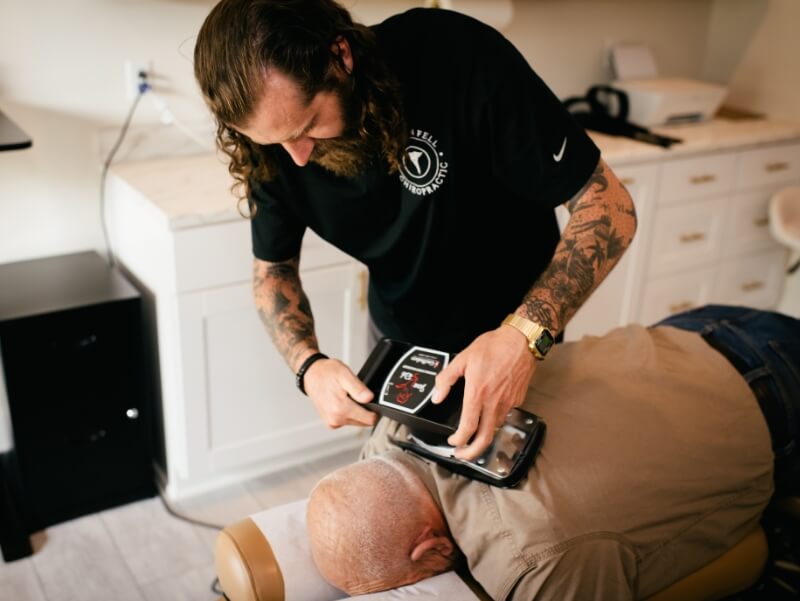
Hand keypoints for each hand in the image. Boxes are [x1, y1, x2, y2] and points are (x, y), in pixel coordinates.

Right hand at [303, 357, 376, 427]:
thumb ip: (358, 388)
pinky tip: (343, 401)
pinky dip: (348, 413)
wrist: (311, 375)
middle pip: (364, 422)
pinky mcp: (330, 422)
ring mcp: (332, 422)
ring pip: (356, 422)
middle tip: (357, 395)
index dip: (374, 409)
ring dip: (356, 411)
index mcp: (341, 408)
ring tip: (347, 397)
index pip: (370, 419)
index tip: (370, 400)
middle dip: (364, 410)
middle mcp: (335, 419)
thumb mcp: (345, 374)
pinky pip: (347, 421)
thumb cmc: (326, 373)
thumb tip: (370, 398)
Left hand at [433, 326, 535, 460]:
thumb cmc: (494, 346)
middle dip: (472, 452)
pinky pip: (504, 416)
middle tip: (463, 455)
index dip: (459, 440)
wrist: (522, 340)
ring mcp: (508, 403)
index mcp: (478, 393)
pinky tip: (488, 416)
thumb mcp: (463, 358)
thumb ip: (446, 379)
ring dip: (483, 437)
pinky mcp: (518, 400)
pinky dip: (494, 422)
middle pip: (485, 438)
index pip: (468, 427)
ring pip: (495, 428)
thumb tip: (437, 397)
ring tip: (473, 436)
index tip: (452, 442)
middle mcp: (494, 402)